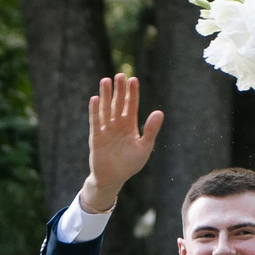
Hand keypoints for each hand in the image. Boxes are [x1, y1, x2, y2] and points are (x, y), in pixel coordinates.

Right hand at [80, 75, 162, 213]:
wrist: (113, 179)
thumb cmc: (130, 164)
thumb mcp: (144, 147)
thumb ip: (151, 130)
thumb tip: (159, 112)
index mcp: (129, 126)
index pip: (131, 106)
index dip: (132, 93)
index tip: (133, 80)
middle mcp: (117, 125)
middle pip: (118, 103)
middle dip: (119, 90)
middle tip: (119, 75)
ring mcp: (106, 130)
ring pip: (106, 109)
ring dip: (105, 95)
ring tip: (105, 81)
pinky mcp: (96, 137)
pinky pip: (95, 121)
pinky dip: (95, 111)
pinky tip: (95, 99)